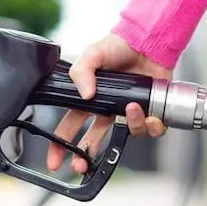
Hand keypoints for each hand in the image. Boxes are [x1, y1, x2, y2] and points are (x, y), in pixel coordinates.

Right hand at [46, 33, 173, 173]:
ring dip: (130, 126)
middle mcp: (108, 110)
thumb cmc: (118, 45)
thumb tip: (84, 94)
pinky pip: (151, 130)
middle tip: (82, 164)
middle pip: (93, 141)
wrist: (147, 40)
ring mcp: (128, 113)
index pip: (70, 126)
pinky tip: (151, 115)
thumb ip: (81, 71)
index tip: (54, 161)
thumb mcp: (93, 53)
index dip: (60, 145)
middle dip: (86, 157)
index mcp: (90, 100)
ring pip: (127, 134)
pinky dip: (152, 126)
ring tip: (131, 109)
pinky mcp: (150, 111)